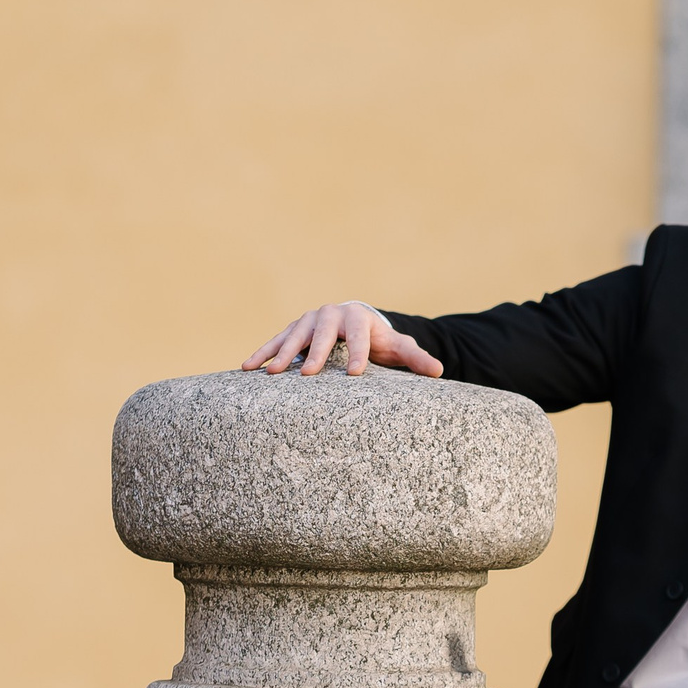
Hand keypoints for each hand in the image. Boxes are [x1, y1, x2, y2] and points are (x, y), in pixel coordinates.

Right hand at [242, 300, 441, 379]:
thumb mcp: (398, 346)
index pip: (359, 335)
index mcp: (357, 317)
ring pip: (294, 336)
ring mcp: (309, 320)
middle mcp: (330, 314)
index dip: (358, 353)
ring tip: (270, 373)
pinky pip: (276, 341)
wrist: (355, 321)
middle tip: (308, 374)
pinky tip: (248, 367)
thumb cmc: (378, 338)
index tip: (356, 373)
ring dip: (282, 353)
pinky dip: (262, 352)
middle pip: (323, 333)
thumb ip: (416, 358)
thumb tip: (439, 372)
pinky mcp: (293, 329)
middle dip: (316, 352)